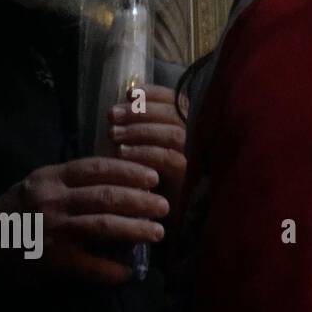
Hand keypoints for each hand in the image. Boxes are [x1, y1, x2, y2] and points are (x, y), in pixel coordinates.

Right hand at [0, 157, 167, 283]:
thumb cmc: (22, 208)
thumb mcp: (43, 183)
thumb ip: (76, 179)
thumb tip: (126, 180)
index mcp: (52, 178)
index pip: (98, 168)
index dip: (129, 171)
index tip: (153, 177)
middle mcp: (53, 201)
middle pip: (106, 197)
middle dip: (141, 201)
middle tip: (165, 207)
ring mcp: (53, 231)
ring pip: (103, 226)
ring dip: (136, 230)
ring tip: (157, 232)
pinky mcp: (53, 260)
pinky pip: (90, 266)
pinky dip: (112, 269)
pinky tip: (129, 272)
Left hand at [108, 84, 186, 208]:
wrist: (155, 217)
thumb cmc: (144, 176)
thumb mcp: (143, 144)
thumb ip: (143, 123)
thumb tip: (130, 96)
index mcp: (189, 125)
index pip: (178, 101)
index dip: (155, 94)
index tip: (130, 94)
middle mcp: (198, 138)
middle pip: (176, 115)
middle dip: (141, 111)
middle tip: (112, 116)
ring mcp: (198, 157)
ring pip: (174, 134)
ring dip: (140, 130)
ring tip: (113, 133)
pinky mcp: (191, 178)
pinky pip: (169, 158)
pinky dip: (145, 152)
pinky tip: (122, 153)